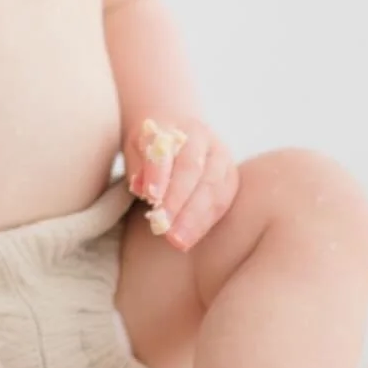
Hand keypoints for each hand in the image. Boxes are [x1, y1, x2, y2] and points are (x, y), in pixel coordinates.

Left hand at [126, 114, 240, 250]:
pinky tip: (190, 238)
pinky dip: (205, 221)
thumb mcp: (136, 146)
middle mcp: (201, 137)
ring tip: (178, 242)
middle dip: (179, 202)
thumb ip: (138, 165)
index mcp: (174, 126)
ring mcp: (220, 155)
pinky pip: (222, 199)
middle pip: (192, 170)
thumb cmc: (150, 143)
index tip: (149, 195)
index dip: (159, 172)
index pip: (167, 150)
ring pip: (212, 186)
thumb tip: (140, 187)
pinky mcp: (230, 175)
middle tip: (164, 229)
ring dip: (195, 218)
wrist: (177, 125)